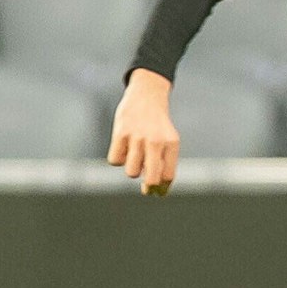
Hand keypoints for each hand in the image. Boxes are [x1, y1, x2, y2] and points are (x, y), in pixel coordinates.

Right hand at [108, 70, 179, 195]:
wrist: (146, 96)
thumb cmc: (157, 126)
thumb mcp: (168, 141)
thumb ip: (164, 164)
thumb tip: (154, 192)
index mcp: (172, 144)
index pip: (168, 176)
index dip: (160, 186)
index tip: (154, 185)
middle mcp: (156, 141)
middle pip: (151, 178)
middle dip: (147, 185)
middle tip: (144, 180)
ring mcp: (138, 137)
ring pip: (131, 172)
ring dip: (131, 169)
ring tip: (134, 156)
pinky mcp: (120, 133)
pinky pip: (115, 161)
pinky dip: (117, 159)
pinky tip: (123, 147)